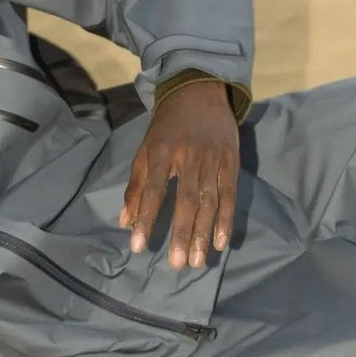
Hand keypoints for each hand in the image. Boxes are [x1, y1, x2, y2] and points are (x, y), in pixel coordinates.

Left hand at [119, 80, 239, 268]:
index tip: (138, 246)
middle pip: (187, 200)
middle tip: (178, 264)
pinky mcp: (232, 160)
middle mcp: (189, 155)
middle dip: (182, 234)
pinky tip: (221, 242)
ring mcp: (214, 158)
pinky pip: (230, 194)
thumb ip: (136, 186)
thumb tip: (124, 222)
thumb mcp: (145, 150)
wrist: (199, 92)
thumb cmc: (167, 127)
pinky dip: (226, 219)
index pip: (153, 190)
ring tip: (198, 261)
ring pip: (210, 201)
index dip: (146, 219)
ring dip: (204, 233)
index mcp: (162, 151)